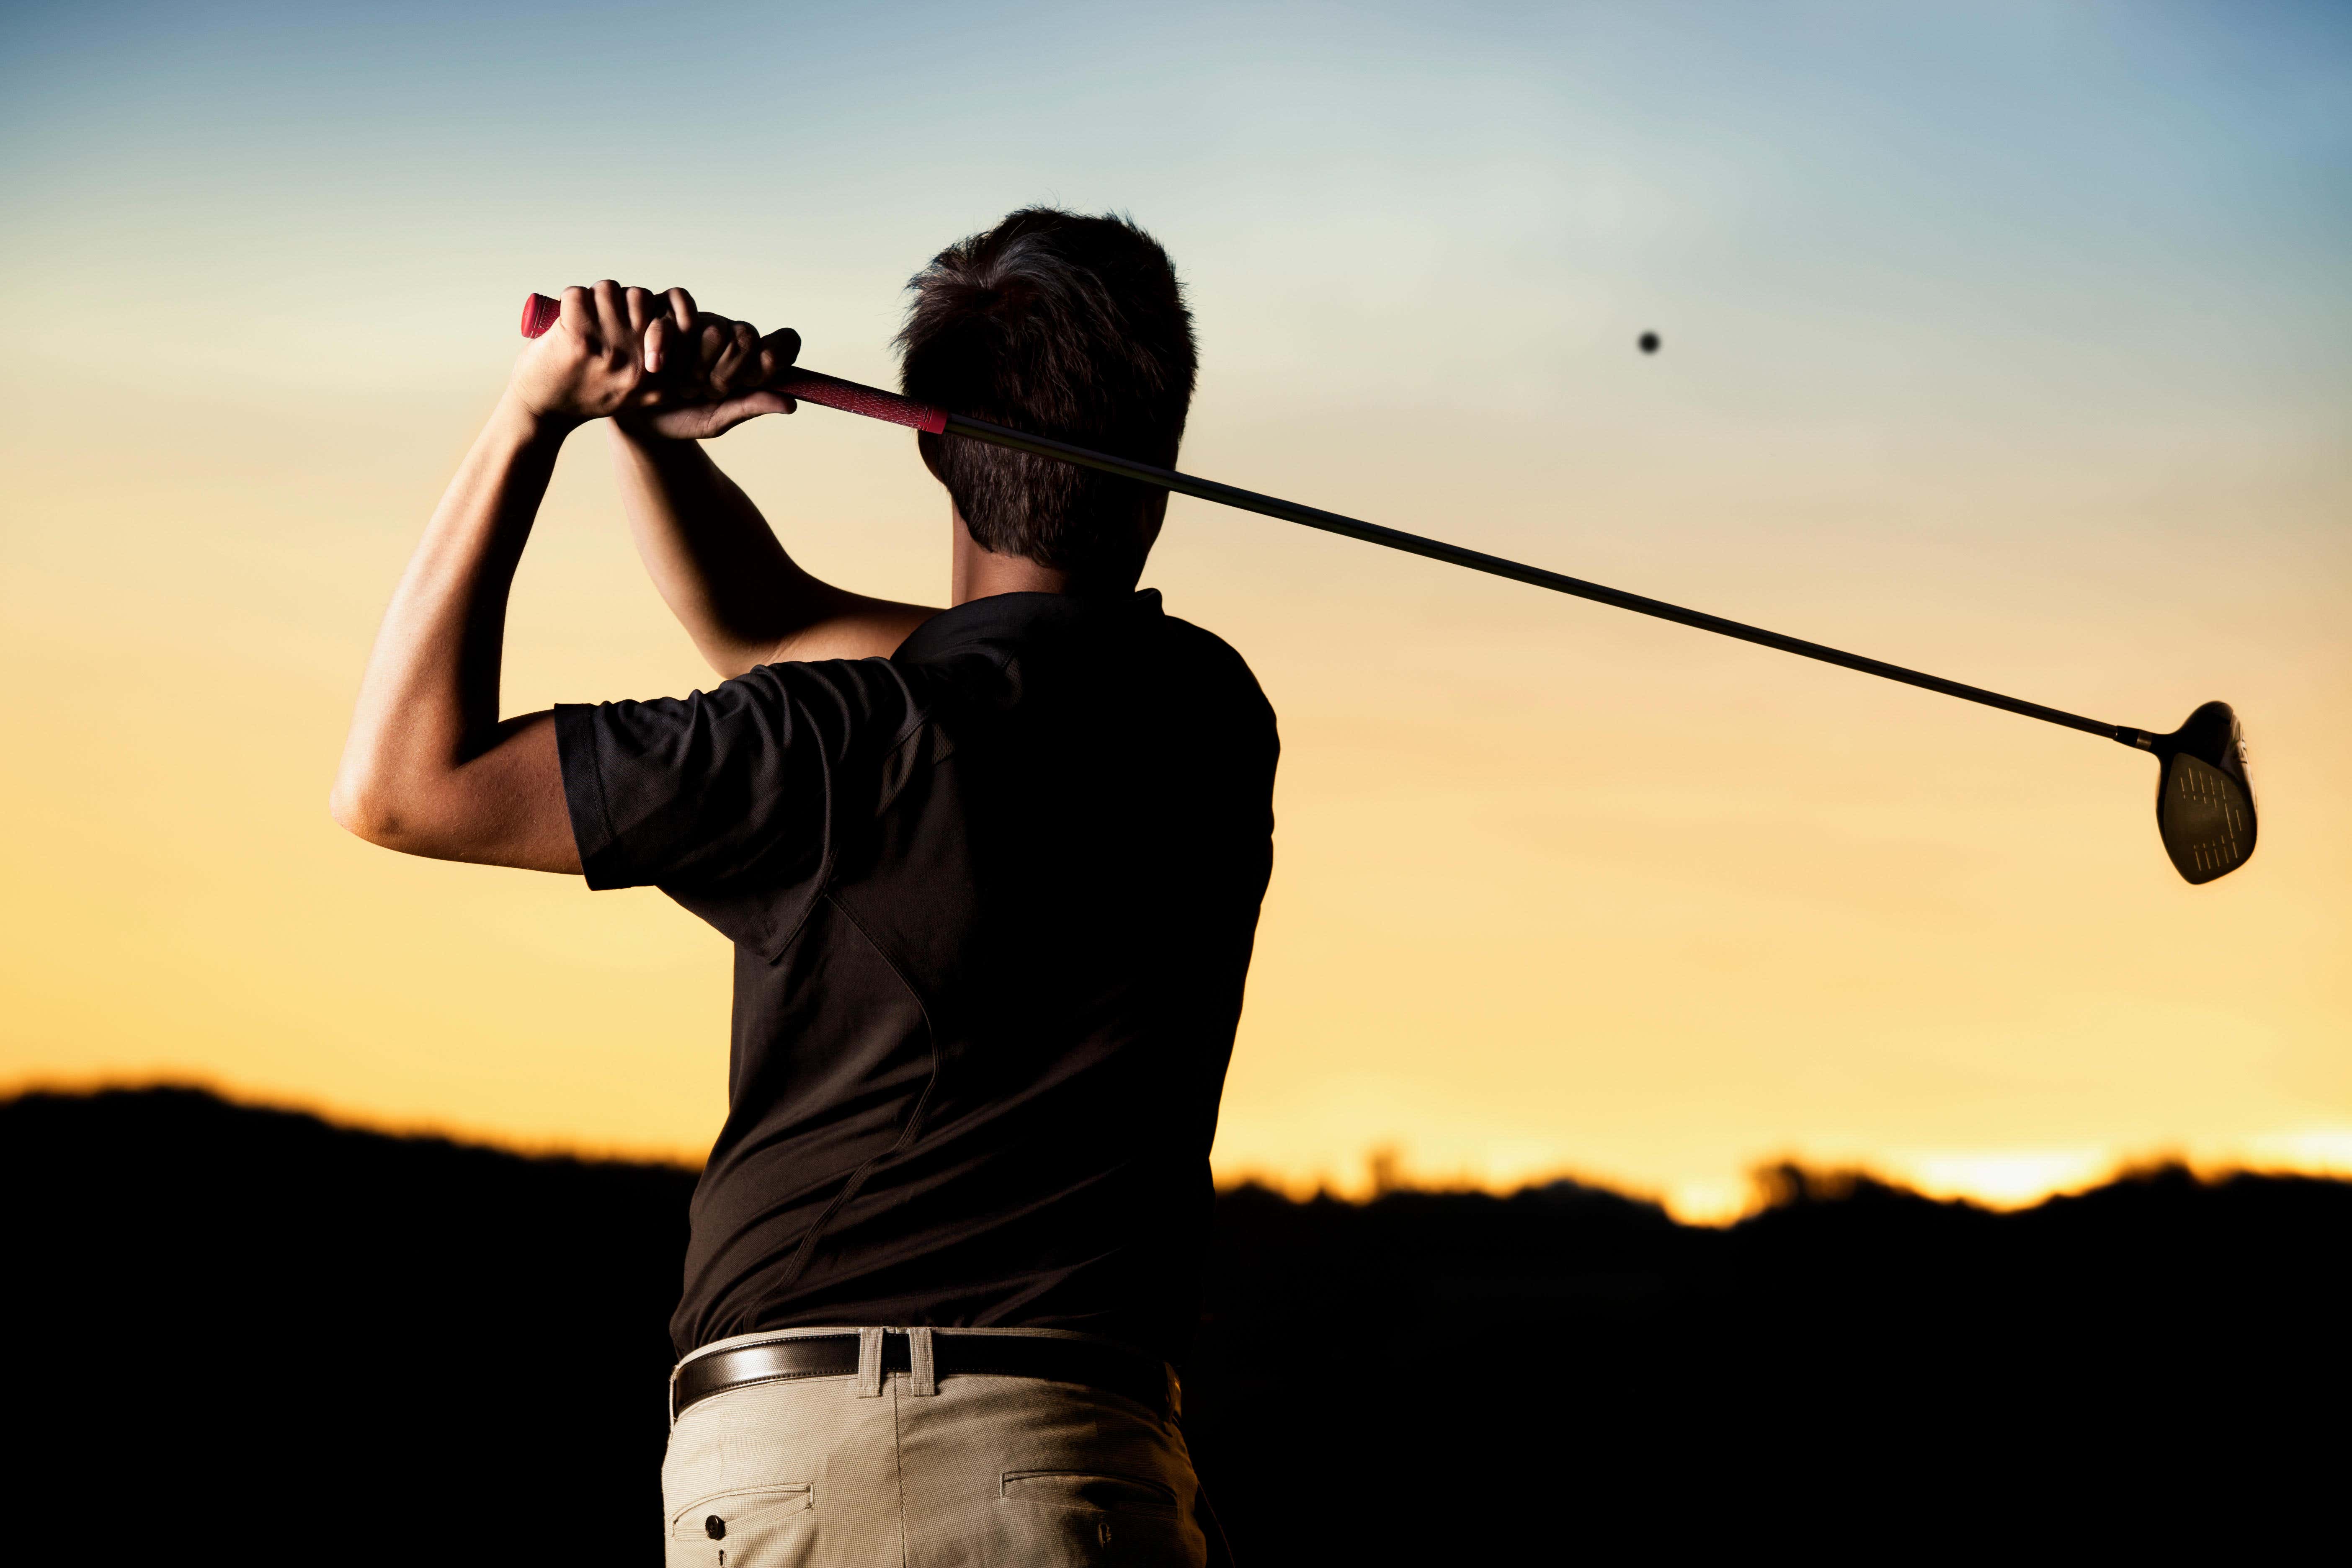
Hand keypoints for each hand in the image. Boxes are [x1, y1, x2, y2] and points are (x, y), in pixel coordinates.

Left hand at [507, 280, 686, 425]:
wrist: (543, 414)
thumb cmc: (587, 394)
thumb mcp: (635, 391)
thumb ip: (654, 363)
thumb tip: (664, 317)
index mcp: (660, 378)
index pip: (668, 317)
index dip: (643, 312)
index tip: (626, 324)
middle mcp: (640, 363)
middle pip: (639, 297)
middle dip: (619, 300)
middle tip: (601, 318)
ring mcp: (610, 348)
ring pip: (609, 290)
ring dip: (592, 297)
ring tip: (582, 319)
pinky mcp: (578, 336)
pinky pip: (578, 293)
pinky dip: (568, 298)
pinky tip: (564, 318)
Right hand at [630, 298, 802, 440]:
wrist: (632, 417)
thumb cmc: (678, 417)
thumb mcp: (716, 419)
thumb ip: (750, 406)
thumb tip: (790, 404)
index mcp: (748, 359)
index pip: (784, 343)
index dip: (773, 360)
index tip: (753, 380)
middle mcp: (726, 332)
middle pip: (746, 338)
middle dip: (724, 373)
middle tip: (700, 391)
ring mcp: (696, 318)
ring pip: (714, 327)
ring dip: (695, 363)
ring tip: (678, 383)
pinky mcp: (663, 308)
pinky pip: (677, 305)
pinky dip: (666, 339)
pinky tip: (656, 366)